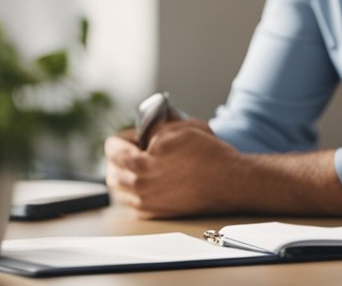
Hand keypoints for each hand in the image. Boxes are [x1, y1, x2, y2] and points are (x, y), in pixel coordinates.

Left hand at [104, 119, 239, 217]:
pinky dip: (135, 191)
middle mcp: (138, 187)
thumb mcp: (179, 129)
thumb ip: (153, 128)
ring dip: (125, 175)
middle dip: (120, 157)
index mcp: (139, 165)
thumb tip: (144, 130)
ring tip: (143, 166)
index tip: (137, 136)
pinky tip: (151, 181)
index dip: (124, 137)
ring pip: (120, 189)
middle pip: (112, 171)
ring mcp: (146, 203)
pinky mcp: (156, 213)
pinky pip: (133, 202)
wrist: (230, 182)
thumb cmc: (208, 156)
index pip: (112, 149)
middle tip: (137, 149)